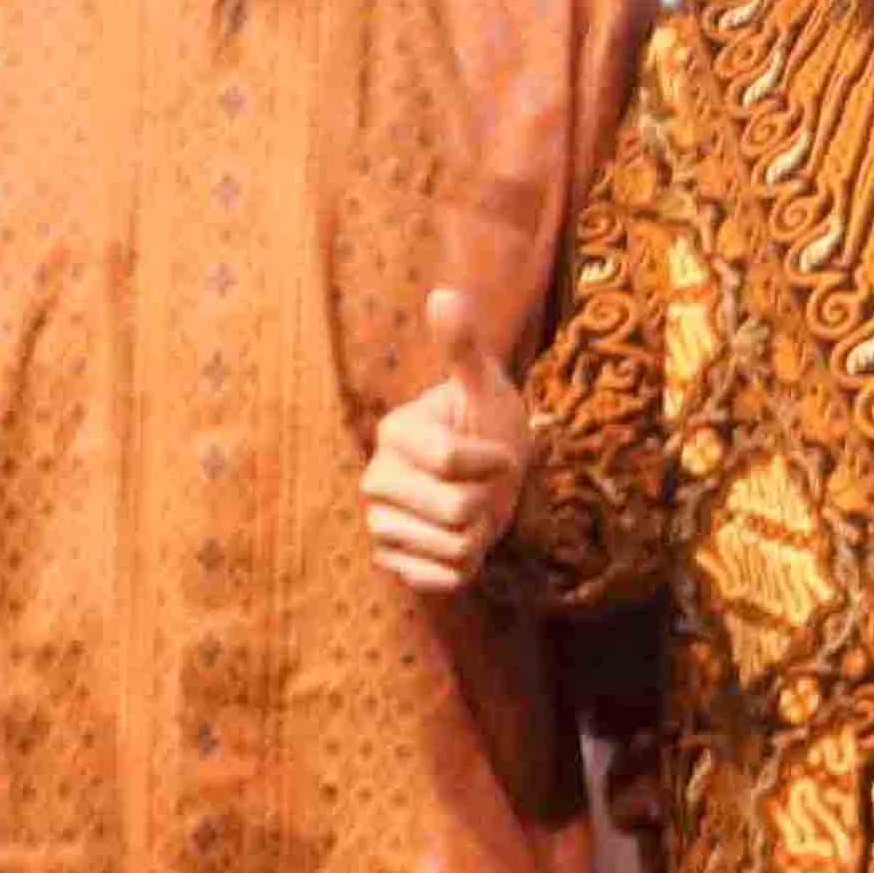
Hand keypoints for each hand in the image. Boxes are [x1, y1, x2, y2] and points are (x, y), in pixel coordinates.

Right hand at [363, 286, 530, 601]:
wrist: (492, 480)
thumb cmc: (490, 426)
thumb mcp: (485, 387)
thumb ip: (463, 348)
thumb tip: (443, 293)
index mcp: (394, 434)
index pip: (454, 460)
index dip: (495, 460)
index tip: (498, 451)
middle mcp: (375, 479)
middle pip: (457, 509)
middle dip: (491, 501)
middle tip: (485, 486)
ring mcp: (379, 524)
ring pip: (454, 546)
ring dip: (481, 533)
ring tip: (473, 511)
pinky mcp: (391, 564)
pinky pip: (443, 579)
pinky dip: (467, 566)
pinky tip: (460, 541)